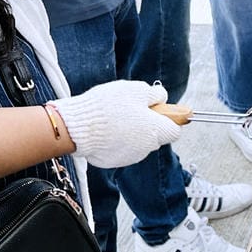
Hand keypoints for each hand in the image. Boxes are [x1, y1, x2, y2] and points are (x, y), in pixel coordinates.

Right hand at [53, 81, 180, 168]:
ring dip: (130, 132)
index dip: (167, 118)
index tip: (158, 110)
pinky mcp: (115, 161)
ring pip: (138, 143)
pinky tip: (104, 130)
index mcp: (156, 130)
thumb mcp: (135, 90)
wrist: (76, 127)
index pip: (174, 130)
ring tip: (112, 118)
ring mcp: (131, 157)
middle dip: (147, 124)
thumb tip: (162, 97)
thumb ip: (154, 94)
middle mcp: (147, 147)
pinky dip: (116, 141)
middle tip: (129, 109)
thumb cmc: (107, 107)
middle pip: (155, 136)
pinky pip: (121, 149)